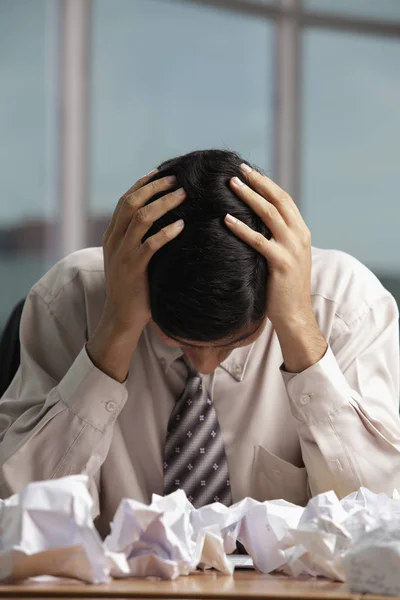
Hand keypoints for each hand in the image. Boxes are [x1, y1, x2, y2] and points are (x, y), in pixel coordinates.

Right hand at [87, 170, 185, 380]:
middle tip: (177, 179)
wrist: (121, 316)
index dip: (143, 184)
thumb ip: (138, 238)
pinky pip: (150, 245)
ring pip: (140, 219)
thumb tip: (163, 218)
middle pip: (131, 203)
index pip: (125, 201)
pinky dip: (166, 232)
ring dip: (163, 203)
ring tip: (183, 195)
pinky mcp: (133, 269)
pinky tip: (182, 225)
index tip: (162, 172)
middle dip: (155, 188)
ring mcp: (122, 254)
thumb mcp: (130, 257)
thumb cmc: (133, 287)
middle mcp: (114, 240)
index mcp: (112, 235)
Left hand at [225, 164, 326, 371]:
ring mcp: (292, 249)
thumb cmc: (283, 288)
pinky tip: (226, 219)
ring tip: (231, 184)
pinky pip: (259, 241)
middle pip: (278, 200)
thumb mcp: (283, 257)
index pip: (284, 199)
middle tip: (238, 169)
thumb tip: (251, 222)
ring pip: (270, 214)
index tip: (247, 170)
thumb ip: (275, 239)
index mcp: (301, 232)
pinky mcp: (282, 263)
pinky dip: (242, 228)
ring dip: (249, 196)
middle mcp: (300, 236)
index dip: (265, 183)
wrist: (295, 316)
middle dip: (257, 182)